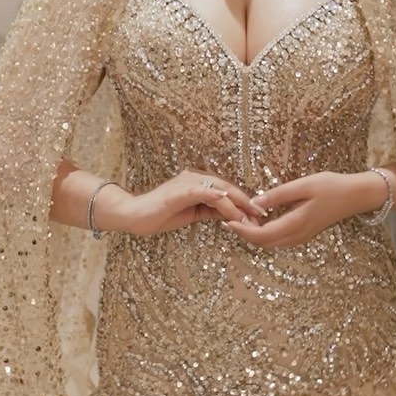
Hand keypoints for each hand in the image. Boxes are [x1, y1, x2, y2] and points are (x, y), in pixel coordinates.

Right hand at [122, 169, 266, 236]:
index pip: (226, 190)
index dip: (243, 201)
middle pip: (226, 187)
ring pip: (218, 189)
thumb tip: (232, 214)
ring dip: (235, 203)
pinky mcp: (178, 192)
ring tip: (249, 217)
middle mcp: (194, 178)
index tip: (258, 214)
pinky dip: (216, 196)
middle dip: (245, 201)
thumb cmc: (160, 215)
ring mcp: (186, 183)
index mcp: (197, 183)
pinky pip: (201, 192)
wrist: (133, 216)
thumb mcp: (192, 214)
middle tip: (261, 215)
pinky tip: (227, 201)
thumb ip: (211, 211)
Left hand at [222, 171, 365, 248]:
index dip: (242, 231)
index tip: (227, 221)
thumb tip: (255, 201)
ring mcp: (302, 237)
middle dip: (245, 234)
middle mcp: (298, 235)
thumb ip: (278, 195)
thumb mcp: (303, 185)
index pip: (262, 235)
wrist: (356, 196)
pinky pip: (280, 240)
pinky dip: (266, 234)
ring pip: (271, 243)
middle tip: (232, 217)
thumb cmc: (331, 186)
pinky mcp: (304, 234)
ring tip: (243, 218)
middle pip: (264, 243)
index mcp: (296, 223)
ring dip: (255, 235)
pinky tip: (262, 219)